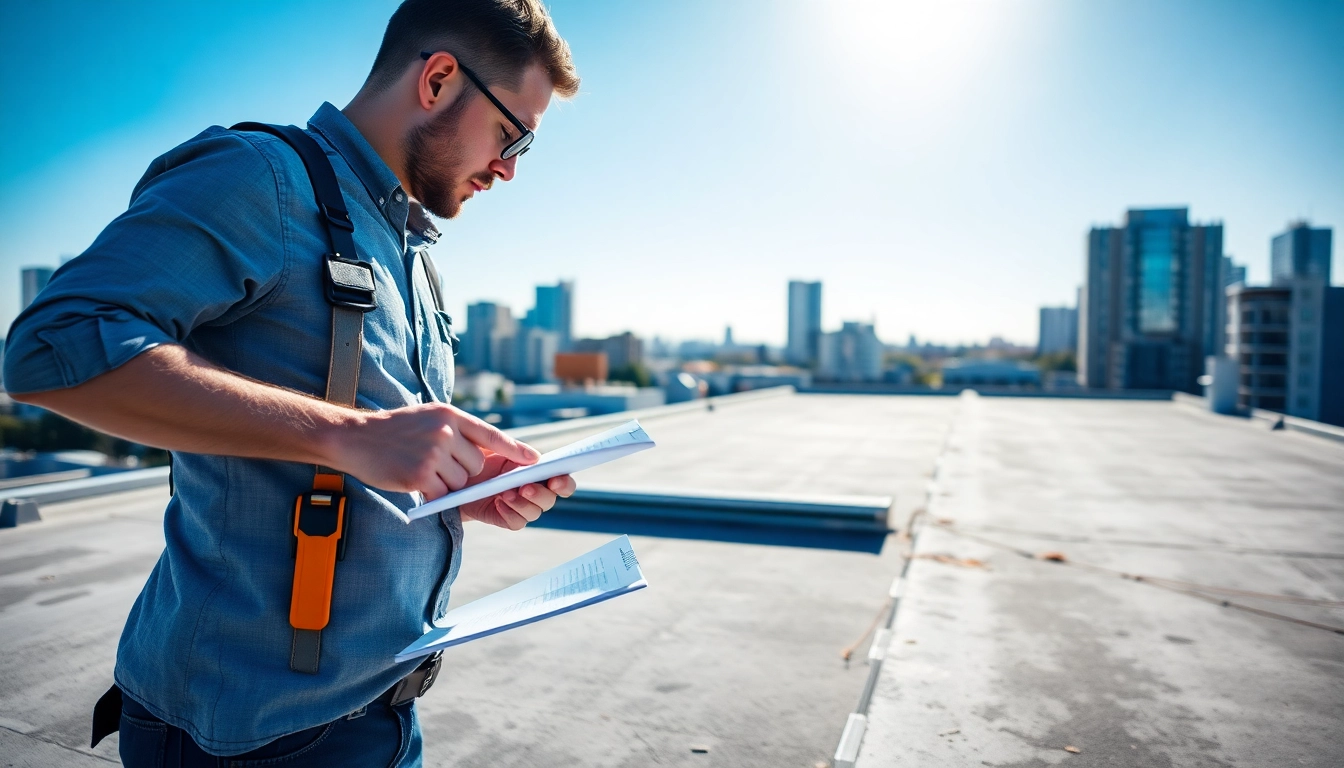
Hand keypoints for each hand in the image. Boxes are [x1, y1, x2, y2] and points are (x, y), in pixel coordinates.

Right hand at [328, 402, 539, 498]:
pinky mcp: (421, 475)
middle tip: (435, 464)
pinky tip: (413, 479)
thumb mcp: (430, 417)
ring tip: (420, 467)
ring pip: (460, 481)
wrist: (355, 438)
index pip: (491, 434)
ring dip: (445, 483)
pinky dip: (432, 493)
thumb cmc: (394, 430)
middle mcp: (445, 431)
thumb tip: (486, 449)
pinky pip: (443, 493)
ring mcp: (433, 453)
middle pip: (476, 465)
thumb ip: (457, 429)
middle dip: (462, 471)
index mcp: (450, 415)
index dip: (515, 449)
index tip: (536, 460)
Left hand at [459, 452, 576, 529]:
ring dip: (522, 504)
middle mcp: (534, 491)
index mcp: (538, 472)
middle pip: (550, 499)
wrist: (458, 474)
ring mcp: (520, 506)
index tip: (556, 480)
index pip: (562, 481)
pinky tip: (498, 503)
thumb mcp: (497, 446)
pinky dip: (510, 513)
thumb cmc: (480, 457)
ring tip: (504, 494)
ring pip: (534, 513)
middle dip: (540, 494)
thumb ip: (516, 450)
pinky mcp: (505, 518)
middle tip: (525, 488)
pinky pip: (516, 522)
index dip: (564, 483)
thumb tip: (536, 458)